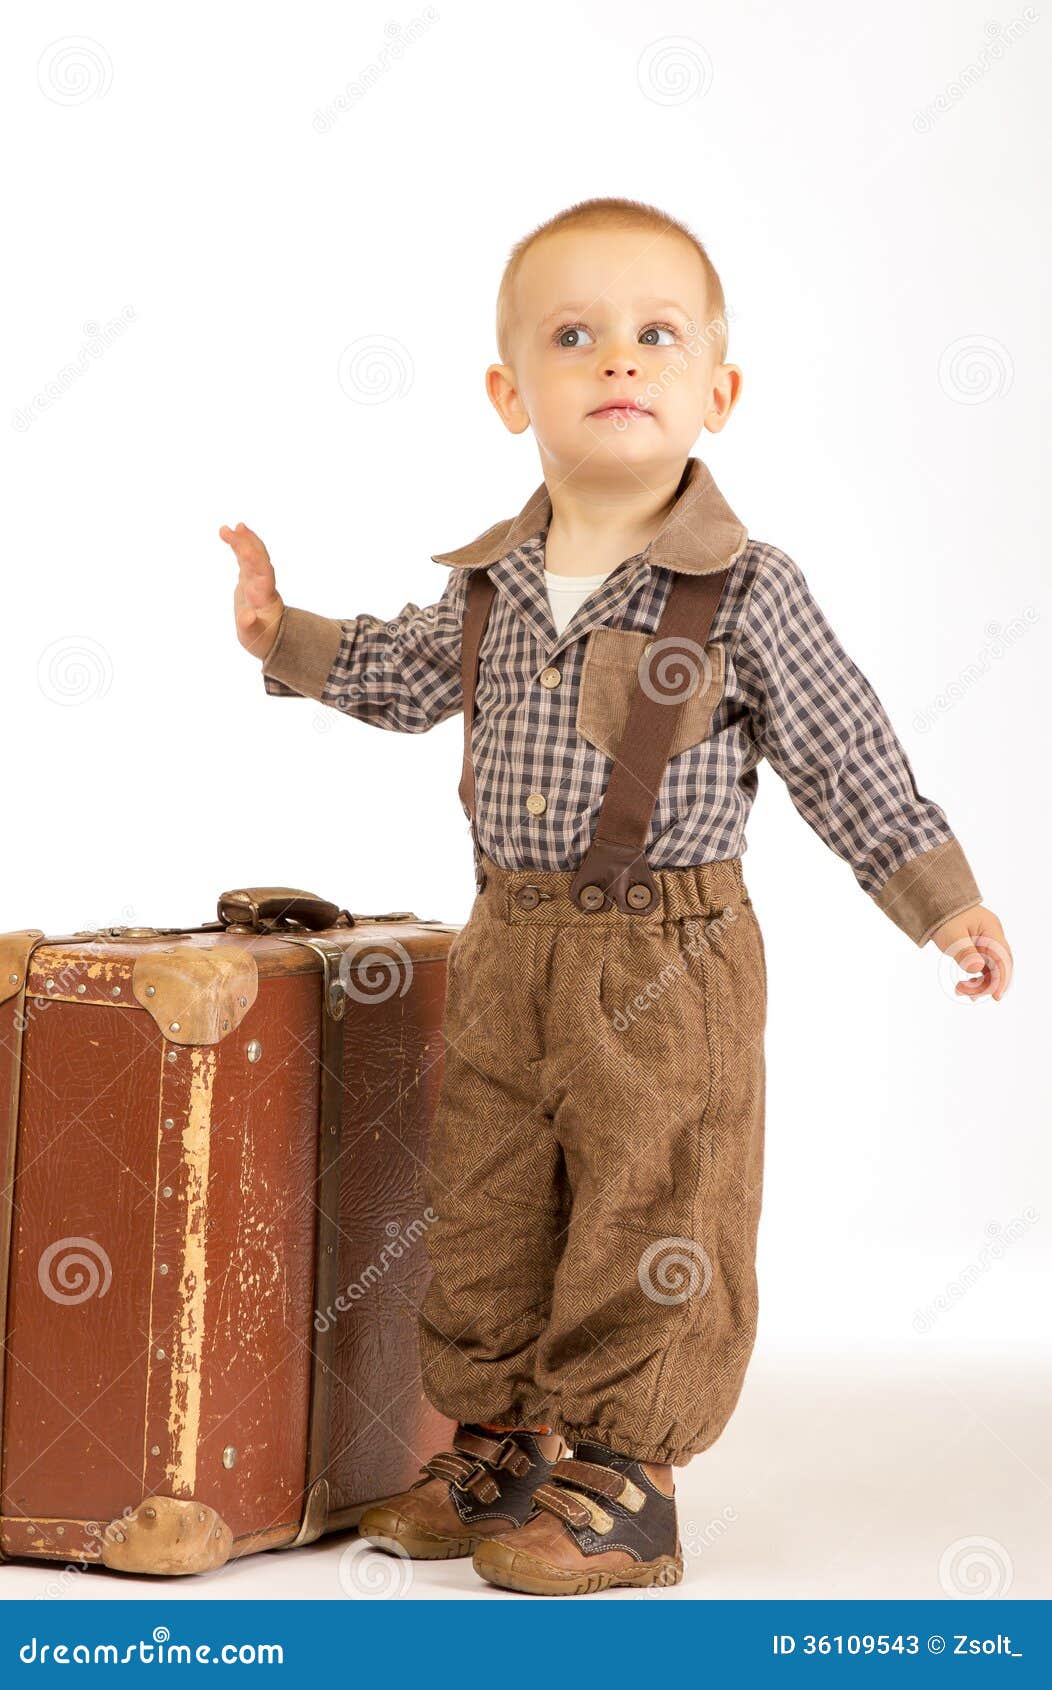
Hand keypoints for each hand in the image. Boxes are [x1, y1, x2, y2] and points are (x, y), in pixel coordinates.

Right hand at [218, 521, 284, 663]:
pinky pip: (246, 558)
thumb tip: (247, 617)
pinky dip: (241, 546)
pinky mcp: (250, 579)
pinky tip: (233, 533)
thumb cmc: (262, 639)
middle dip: (247, 544)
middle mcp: (263, 584)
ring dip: (244, 540)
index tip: (244, 550)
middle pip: (258, 559)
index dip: (254, 560)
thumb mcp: (254, 637)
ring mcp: (257, 580)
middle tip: (233, 528)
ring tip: (233, 526)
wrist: (271, 637)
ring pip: (253, 555)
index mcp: (265, 595)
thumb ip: (250, 626)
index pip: (262, 573)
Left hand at [929, 905, 1011, 1000]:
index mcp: (991, 930)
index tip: (996, 996)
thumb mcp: (952, 935)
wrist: (934, 904)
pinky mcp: (979, 949)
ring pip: (991, 970)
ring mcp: (987, 943)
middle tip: (969, 995)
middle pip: (1000, 966)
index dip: (1002, 979)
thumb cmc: (944, 915)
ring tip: (960, 991)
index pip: (1003, 958)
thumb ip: (965, 952)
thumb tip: (977, 968)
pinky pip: (983, 968)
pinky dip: (975, 978)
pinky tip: (964, 987)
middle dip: (988, 984)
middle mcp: (993, 937)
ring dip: (980, 983)